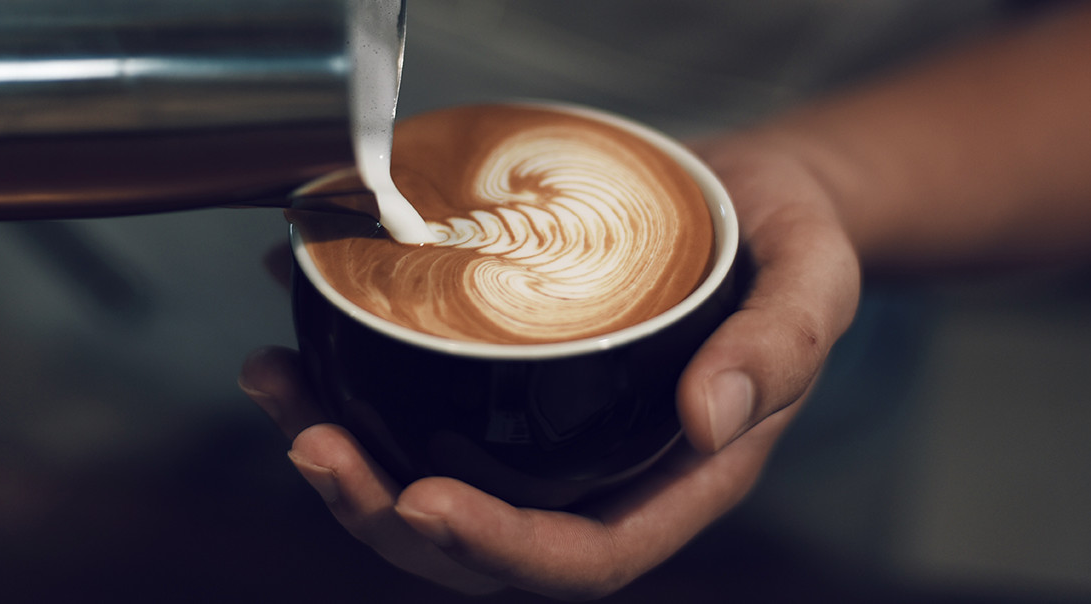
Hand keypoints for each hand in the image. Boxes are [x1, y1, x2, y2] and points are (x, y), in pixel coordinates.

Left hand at [239, 143, 859, 599]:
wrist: (759, 198)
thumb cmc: (791, 248)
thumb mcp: (814, 282)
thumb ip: (776, 349)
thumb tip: (707, 418)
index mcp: (674, 480)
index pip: (580, 556)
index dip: (496, 548)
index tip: (422, 501)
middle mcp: (598, 473)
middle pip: (477, 544)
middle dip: (382, 513)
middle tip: (310, 441)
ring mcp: (545, 433)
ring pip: (429, 482)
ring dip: (343, 454)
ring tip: (276, 386)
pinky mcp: (508, 382)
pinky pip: (422, 408)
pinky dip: (350, 383)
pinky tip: (300, 330)